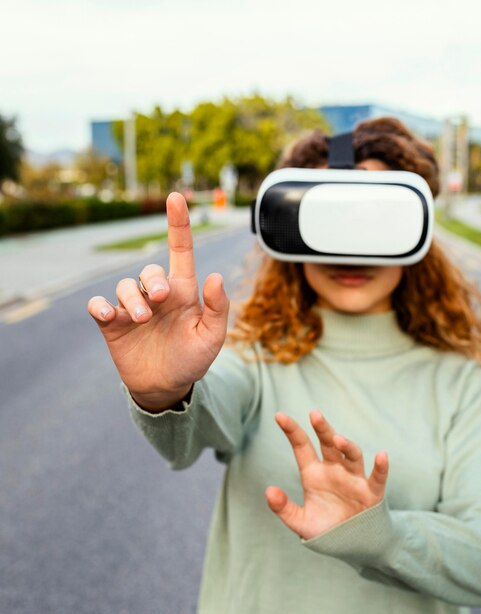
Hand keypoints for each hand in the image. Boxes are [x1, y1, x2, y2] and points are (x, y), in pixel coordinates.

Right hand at [87, 192, 228, 410]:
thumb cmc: (193, 358)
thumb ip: (218, 309)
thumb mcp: (212, 337)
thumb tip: (215, 276)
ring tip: (140, 318)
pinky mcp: (112, 324)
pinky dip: (99, 306)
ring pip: (124, 285)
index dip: (178, 224)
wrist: (167, 386)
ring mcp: (133, 308)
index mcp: (184, 292)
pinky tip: (106, 314)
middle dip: (152, 279)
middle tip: (161, 299)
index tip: (176, 197)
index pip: (181, 251)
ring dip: (131, 297)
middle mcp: (157, 294)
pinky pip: (99, 305)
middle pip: (148, 269)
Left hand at [265, 410, 388, 539]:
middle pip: (328, 443)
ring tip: (337, 439)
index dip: (292, 431)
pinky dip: (381, 467)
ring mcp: (353, 479)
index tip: (279, 416)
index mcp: (314, 473)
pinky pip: (377, 477)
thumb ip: (283, 508)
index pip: (302, 446)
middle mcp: (334, 470)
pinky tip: (381, 455)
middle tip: (314, 414)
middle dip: (322, 429)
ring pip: (352, 455)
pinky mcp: (371, 492)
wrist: (351, 545)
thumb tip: (268, 491)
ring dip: (346, 445)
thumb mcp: (300, 522)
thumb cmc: (325, 529)